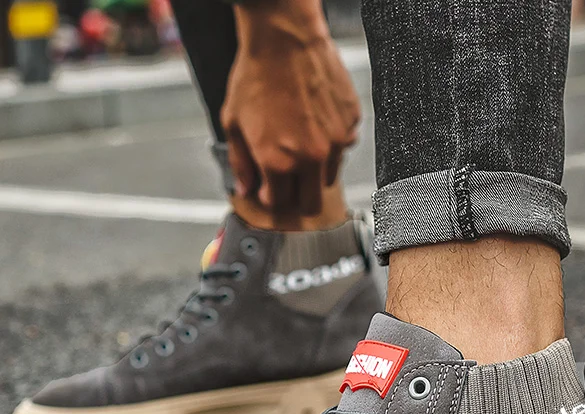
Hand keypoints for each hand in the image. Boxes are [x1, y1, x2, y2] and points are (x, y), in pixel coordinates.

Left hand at [221, 0, 360, 215]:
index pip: (280, 204)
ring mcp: (336, 142)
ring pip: (329, 177)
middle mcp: (311, 158)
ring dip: (315, 170)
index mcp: (278, 163)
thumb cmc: (256, 76)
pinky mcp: (350, 123)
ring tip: (300, 142)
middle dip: (297, 196)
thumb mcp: (233, 123)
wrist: (284, 37)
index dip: (271, 197)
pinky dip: (330, 143)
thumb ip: (240, 163)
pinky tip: (315, 121)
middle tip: (287, 180)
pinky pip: (343, 147)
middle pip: (312, 204)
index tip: (269, 187)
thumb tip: (245, 189)